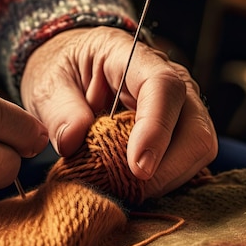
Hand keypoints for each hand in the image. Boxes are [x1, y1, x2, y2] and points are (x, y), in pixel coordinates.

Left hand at [21, 27, 216, 197]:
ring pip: (197, 151)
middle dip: (166, 168)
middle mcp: (171, 81)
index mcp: (134, 58)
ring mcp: (180, 108)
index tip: (138, 167)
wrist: (71, 65)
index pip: (164, 88)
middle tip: (126, 188)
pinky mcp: (178, 132)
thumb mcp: (49, 83)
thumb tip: (72, 141)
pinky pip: (186, 163)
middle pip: (195, 129)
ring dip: (165, 178)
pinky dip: (164, 180)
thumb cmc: (63, 68)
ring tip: (124, 186)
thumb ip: (60, 110)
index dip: (156, 129)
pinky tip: (133, 185)